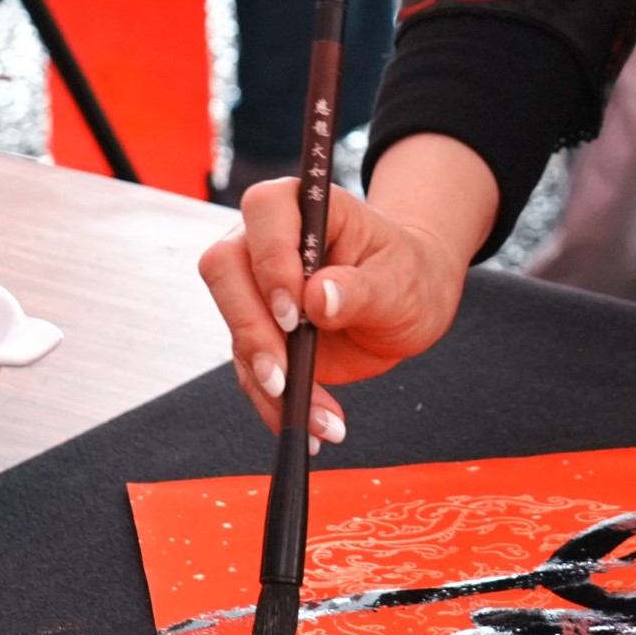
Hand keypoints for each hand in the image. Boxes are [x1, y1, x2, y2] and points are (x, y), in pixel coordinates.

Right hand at [196, 136, 498, 439]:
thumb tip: (317, 297)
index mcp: (304, 206)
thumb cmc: (409, 274)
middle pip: (225, 269)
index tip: (295, 312)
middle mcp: (266, 240)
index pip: (265, 211)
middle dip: (251, 329)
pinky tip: (314, 429)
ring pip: (234, 329)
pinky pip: (251, 370)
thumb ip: (361, 287)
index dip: (271, 259)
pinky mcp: (259, 332)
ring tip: (320, 419)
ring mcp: (256, 288)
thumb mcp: (401, 280)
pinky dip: (277, 404)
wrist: (410, 303)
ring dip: (268, 381)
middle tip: (284, 376)